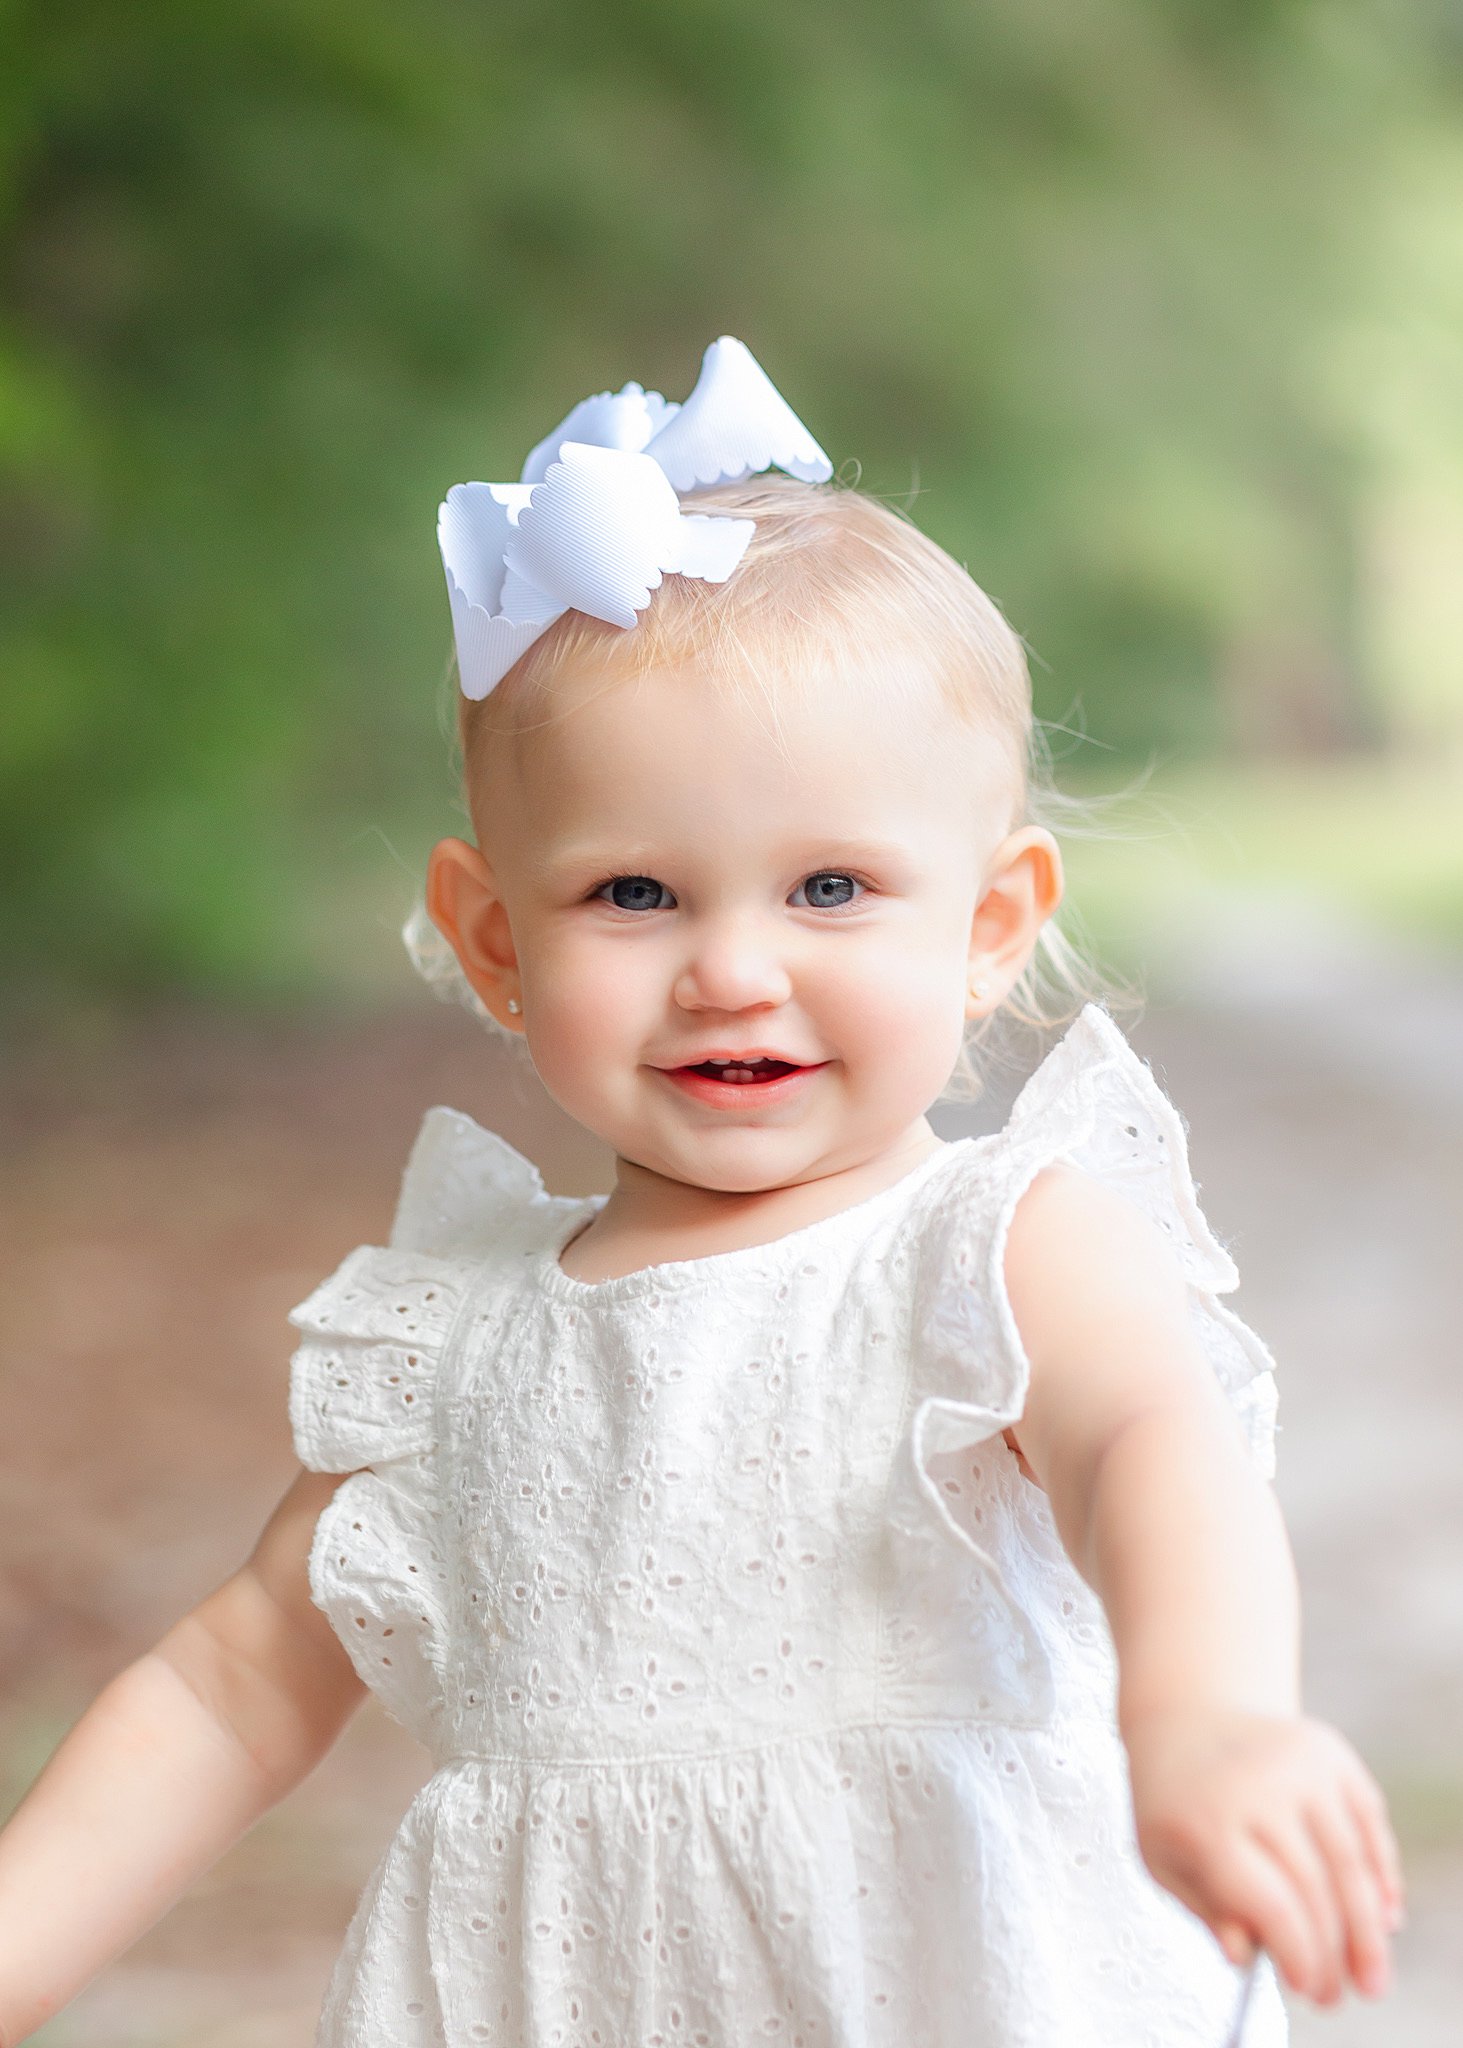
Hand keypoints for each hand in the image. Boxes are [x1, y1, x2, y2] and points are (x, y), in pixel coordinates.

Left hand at [1125, 1705, 1403, 2004]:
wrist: (1185, 1719)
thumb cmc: (1172, 1804)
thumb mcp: (1163, 1861)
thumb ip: (1207, 1910)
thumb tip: (1244, 1957)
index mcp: (1206, 1819)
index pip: (1270, 1903)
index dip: (1298, 1954)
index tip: (1308, 1991)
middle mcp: (1256, 1784)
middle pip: (1315, 1886)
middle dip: (1334, 1953)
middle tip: (1340, 1996)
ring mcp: (1299, 1762)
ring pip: (1350, 1860)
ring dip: (1367, 1927)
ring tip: (1369, 1975)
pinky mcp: (1329, 1751)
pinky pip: (1368, 1822)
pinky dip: (1381, 1873)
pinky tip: (1384, 1917)